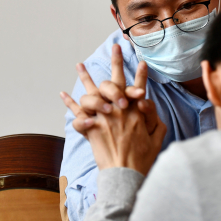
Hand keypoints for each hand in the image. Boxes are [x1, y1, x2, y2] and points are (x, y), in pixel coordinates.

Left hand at [60, 44, 166, 174]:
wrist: (124, 173)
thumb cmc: (142, 159)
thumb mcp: (157, 137)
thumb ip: (155, 121)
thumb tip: (150, 109)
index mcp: (136, 110)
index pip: (139, 87)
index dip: (141, 74)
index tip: (141, 62)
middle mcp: (118, 109)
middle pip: (115, 81)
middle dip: (116, 61)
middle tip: (115, 47)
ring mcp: (102, 116)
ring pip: (92, 91)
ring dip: (85, 77)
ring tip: (80, 64)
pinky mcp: (90, 126)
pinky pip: (77, 112)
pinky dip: (69, 103)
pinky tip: (63, 93)